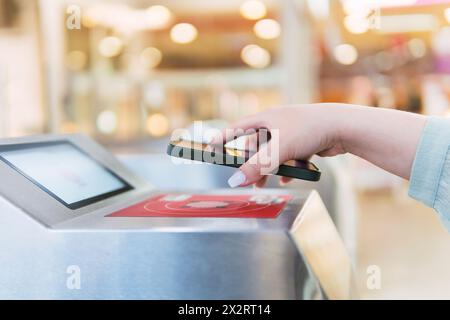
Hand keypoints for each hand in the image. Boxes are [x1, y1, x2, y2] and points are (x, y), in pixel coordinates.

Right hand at [211, 104, 347, 186]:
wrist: (344, 127)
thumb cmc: (309, 130)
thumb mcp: (278, 150)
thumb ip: (255, 166)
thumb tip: (234, 181)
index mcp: (266, 118)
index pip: (237, 128)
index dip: (223, 139)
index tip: (210, 148)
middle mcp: (276, 123)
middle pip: (256, 147)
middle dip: (252, 165)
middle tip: (250, 181)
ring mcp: (291, 132)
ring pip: (273, 154)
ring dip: (270, 169)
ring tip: (266, 184)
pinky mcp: (304, 141)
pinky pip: (289, 157)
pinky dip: (288, 167)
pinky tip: (290, 177)